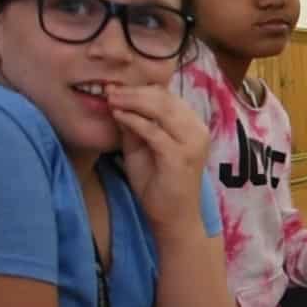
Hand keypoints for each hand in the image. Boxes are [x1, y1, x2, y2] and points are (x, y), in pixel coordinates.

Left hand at [106, 85, 210, 229]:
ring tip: (111, 99)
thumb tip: (117, 102)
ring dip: (133, 101)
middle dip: (134, 91)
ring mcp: (191, 143)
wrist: (174, 218)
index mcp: (192, 126)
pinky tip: (118, 116)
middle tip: (110, 90)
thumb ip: (135, 127)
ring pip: (162, 109)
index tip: (115, 87)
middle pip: (165, 98)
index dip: (140, 88)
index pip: (167, 96)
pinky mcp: (180, 156)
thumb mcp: (142, 149)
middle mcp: (197, 130)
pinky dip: (134, 120)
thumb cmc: (159, 185)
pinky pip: (154, 131)